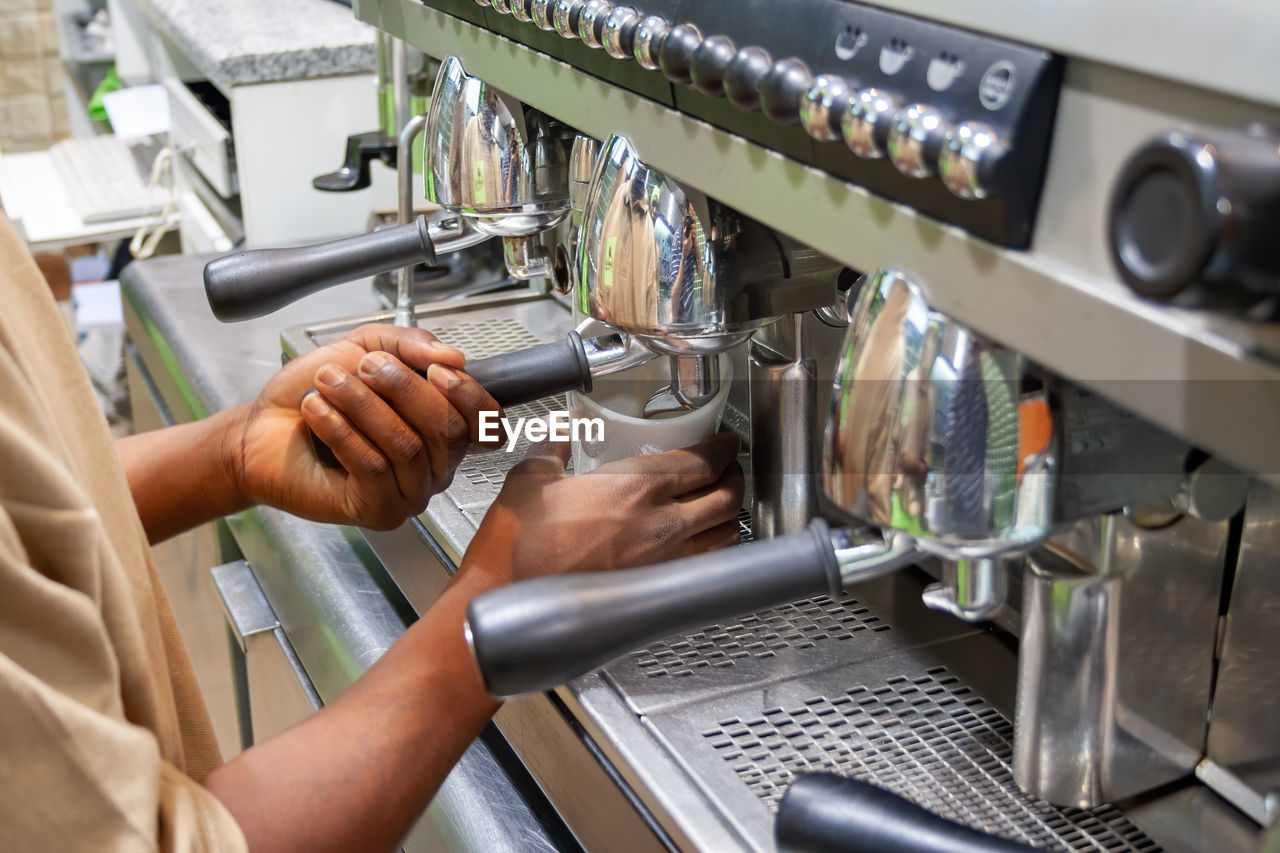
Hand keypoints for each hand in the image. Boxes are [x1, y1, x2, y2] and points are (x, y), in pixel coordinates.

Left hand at [228, 324, 499, 529]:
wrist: (263, 429)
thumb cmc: (316, 392)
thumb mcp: (367, 347)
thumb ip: (411, 344)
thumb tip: (455, 358)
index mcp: (443, 431)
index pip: (485, 422)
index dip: (467, 394)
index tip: (434, 368)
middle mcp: (436, 467)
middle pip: (446, 429)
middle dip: (405, 389)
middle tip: (366, 367)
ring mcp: (410, 494)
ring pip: (406, 447)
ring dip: (364, 406)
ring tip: (328, 382)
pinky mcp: (378, 511)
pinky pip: (373, 469)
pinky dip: (343, 433)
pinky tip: (318, 412)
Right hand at [459, 431, 744, 588]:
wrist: (505, 600)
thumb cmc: (517, 547)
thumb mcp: (531, 479)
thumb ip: (551, 449)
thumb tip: (558, 434)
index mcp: (636, 488)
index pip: (703, 462)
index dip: (722, 449)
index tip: (725, 442)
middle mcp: (661, 526)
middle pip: (727, 499)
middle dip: (735, 480)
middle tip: (730, 470)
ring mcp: (663, 564)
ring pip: (724, 537)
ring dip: (730, 517)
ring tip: (722, 506)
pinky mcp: (655, 593)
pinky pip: (704, 567)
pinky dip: (714, 551)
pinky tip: (701, 545)